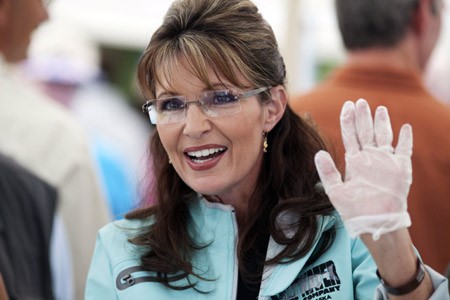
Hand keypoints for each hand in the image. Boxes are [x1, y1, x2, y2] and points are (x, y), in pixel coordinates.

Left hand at [314, 99, 412, 239]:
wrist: (375, 223)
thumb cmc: (354, 210)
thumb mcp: (336, 191)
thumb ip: (327, 172)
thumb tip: (318, 153)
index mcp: (354, 161)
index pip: (350, 136)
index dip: (348, 121)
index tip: (347, 106)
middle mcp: (369, 158)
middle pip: (366, 132)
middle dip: (363, 117)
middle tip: (360, 102)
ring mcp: (385, 162)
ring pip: (383, 137)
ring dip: (382, 123)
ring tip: (379, 109)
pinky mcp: (400, 169)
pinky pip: (405, 150)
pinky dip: (405, 139)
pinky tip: (405, 128)